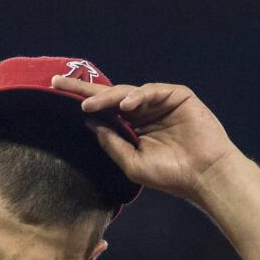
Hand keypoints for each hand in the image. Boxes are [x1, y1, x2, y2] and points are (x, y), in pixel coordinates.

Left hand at [50, 73, 239, 201]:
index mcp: (132, 127)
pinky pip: (153, 91)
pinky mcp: (178, 96)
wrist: (203, 176)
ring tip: (90, 104)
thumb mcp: (131, 163)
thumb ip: (111, 142)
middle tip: (60, 83)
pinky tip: (126, 105)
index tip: (55, 92)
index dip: (82, 102)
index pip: (104, 111)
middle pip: (111, 96)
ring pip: (129, 92)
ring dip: (108, 96)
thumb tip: (89, 122)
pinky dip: (139, 95)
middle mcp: (143, 112)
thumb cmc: (170, 175)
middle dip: (85, 89)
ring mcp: (160, 102)